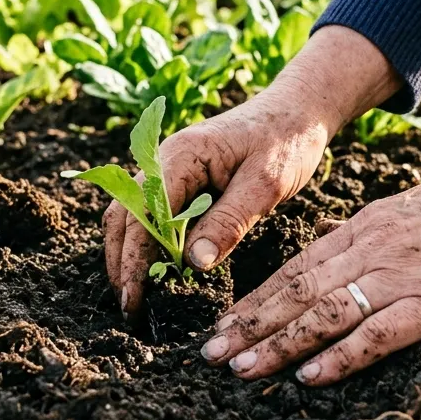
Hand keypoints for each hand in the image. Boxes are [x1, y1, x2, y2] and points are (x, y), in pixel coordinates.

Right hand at [104, 26, 402, 314]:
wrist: (298, 111)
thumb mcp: (265, 184)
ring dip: (129, 253)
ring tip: (136, 294)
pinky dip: (147, 242)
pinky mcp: (181, 180)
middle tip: (130, 308)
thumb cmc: (286, 142)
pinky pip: (152, 212)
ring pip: (132, 214)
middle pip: (125, 215)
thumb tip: (191, 265)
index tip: (135, 297)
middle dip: (122, 262)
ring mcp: (169, 169)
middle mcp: (164, 160)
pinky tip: (157, 269)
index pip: (143, 214)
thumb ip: (229, 222)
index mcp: (181, 156)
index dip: (134, 258)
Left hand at [199, 118, 420, 385]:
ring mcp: (401, 276)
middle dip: (249, 324)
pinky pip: (377, 334)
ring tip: (241, 369)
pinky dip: (340, 356)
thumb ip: (377, 238)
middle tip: (211, 352)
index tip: (225, 322)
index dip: (257, 298)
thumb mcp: (414, 212)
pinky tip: (311, 376)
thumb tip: (347, 265)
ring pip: (323, 313)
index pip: (297, 266)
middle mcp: (372, 249)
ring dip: (278, 344)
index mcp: (367, 226)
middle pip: (296, 290)